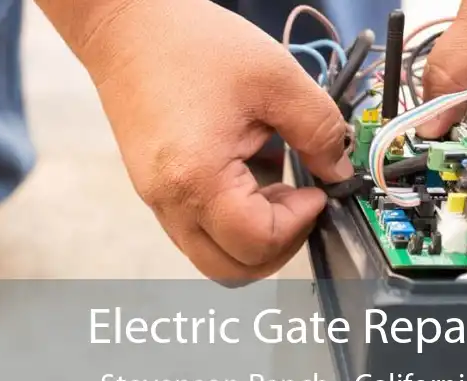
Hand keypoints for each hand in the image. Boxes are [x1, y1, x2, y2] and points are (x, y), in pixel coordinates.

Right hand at [46, 0, 352, 284]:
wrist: (127, 24)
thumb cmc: (190, 43)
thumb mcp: (276, 78)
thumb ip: (319, 129)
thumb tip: (339, 169)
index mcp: (197, 179)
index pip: (257, 242)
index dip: (299, 223)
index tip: (315, 190)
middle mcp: (169, 202)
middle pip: (231, 270)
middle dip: (277, 246)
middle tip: (299, 203)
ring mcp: (157, 201)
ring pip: (213, 256)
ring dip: (254, 236)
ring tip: (273, 186)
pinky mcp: (155, 191)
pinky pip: (198, 229)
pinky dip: (232, 219)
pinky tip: (248, 174)